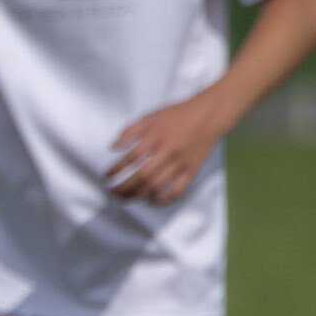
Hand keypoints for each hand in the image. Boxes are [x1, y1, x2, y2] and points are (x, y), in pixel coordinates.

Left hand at [108, 95, 222, 202]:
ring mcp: (180, 162)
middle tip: (112, 192)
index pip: (131, 158)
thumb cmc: (177, 115)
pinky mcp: (192, 170)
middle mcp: (168, 151)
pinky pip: (177, 190)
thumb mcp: (151, 116)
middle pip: (141, 176)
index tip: (107, 175)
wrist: (209, 115)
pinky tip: (150, 201)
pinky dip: (163, 199)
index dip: (116, 169)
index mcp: (156, 136)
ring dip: (137, 195)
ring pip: (156, 185)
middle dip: (123, 187)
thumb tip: (112, 147)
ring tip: (125, 198)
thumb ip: (130, 130)